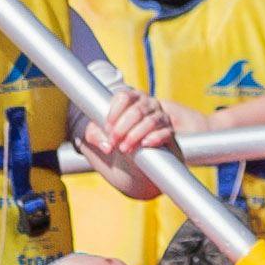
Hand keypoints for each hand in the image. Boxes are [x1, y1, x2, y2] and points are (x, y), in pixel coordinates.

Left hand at [79, 91, 198, 199]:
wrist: (135, 167)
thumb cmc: (116, 144)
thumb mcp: (100, 138)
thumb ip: (95, 136)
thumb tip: (106, 145)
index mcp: (132, 99)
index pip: (124, 97)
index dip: (114, 112)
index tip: (107, 128)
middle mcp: (149, 104)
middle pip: (136, 110)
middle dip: (121, 128)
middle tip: (112, 142)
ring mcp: (161, 117)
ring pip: (150, 121)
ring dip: (134, 135)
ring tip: (123, 149)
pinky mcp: (170, 134)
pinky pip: (164, 133)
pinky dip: (154, 138)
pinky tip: (144, 144)